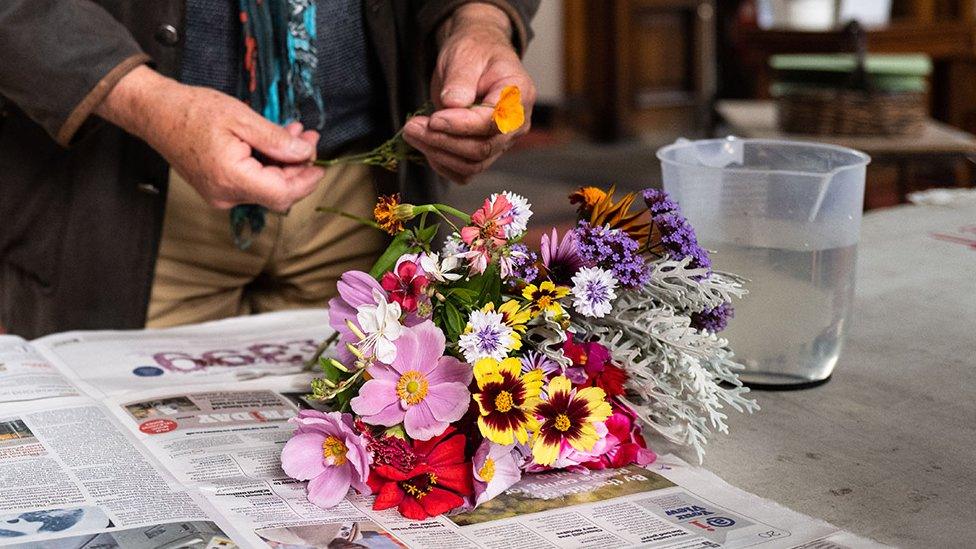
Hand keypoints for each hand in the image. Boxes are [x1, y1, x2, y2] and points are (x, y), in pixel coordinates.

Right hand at [96, 65, 325, 210]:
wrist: (156, 113)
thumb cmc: (193, 111)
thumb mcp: (242, 118)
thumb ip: (275, 140)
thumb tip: (304, 154)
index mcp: (231, 178)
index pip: (282, 193)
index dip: (305, 181)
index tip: (319, 164)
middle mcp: (226, 194)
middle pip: (277, 194)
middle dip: (298, 169)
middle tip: (309, 140)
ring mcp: (220, 195)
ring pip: (266, 188)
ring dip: (284, 164)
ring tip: (294, 135)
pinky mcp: (218, 189)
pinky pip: (252, 184)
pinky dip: (267, 166)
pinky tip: (274, 144)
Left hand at [403, 4, 535, 183]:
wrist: (476, 60)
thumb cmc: (474, 52)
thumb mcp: (465, 54)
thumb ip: (461, 78)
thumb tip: (452, 104)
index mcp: (518, 95)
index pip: (492, 123)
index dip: (460, 125)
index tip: (433, 119)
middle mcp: (516, 124)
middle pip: (481, 149)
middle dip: (442, 142)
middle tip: (412, 126)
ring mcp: (502, 142)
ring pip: (471, 165)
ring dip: (437, 154)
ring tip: (412, 132)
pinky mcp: (485, 152)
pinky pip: (465, 172)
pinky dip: (442, 165)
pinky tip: (425, 146)